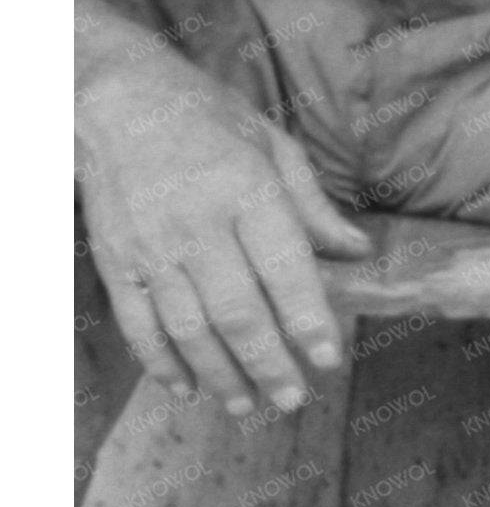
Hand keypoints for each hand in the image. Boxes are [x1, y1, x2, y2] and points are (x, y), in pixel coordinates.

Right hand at [76, 51, 368, 417]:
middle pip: (236, 312)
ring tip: (247, 405)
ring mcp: (151, 248)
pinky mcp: (115, 262)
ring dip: (219, 374)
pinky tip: (185, 387)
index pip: (285, 270)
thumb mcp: (274, 145)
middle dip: (269, 363)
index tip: (330, 358)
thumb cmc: (207, 118)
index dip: (309, 320)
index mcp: (246, 192)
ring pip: (187, 329)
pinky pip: (138, 324)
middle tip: (293, 399)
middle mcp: (197, 226)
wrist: (117, 101)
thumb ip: (313, 205)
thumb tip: (357, 250)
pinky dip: (160, 362)